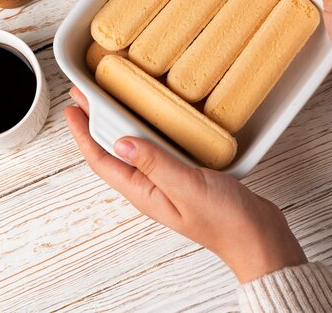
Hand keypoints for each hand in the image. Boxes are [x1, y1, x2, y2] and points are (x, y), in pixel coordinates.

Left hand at [65, 87, 305, 282]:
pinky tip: (153, 119)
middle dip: (95, 124)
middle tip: (86, 96)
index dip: (83, 134)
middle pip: (113, 151)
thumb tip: (121, 142)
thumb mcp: (186, 186)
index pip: (102, 160)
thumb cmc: (226, 220)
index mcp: (144, 192)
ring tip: (109, 102)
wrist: (257, 236)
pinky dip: (147, 130)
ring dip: (118, 124)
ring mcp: (167, 181)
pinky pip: (156, 149)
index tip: (74, 107)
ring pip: (134, 148)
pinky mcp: (185, 175)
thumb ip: (154, 163)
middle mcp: (150, 186)